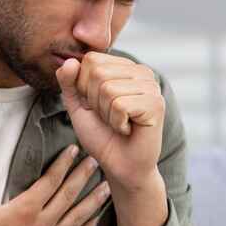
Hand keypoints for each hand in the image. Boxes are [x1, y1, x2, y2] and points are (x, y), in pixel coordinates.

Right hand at [0, 144, 111, 225]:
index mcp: (23, 210)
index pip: (51, 180)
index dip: (64, 163)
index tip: (73, 151)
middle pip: (69, 195)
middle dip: (83, 176)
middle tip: (95, 162)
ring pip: (78, 219)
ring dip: (93, 201)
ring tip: (106, 188)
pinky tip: (96, 222)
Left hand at [55, 52, 164, 188]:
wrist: (121, 166)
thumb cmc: (102, 135)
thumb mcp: (78, 106)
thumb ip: (69, 82)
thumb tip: (69, 61)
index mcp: (125, 66)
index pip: (91, 59)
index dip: (84, 87)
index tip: (98, 106)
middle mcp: (141, 71)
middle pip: (98, 72)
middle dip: (94, 101)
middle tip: (109, 117)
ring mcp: (151, 86)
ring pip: (108, 89)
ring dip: (106, 114)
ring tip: (119, 123)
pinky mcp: (156, 103)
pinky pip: (120, 105)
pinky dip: (116, 123)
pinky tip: (128, 129)